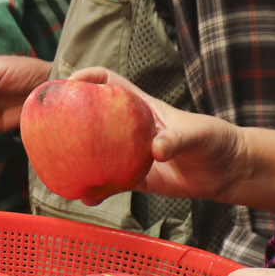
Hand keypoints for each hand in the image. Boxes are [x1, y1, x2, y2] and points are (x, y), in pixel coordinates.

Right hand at [64, 67, 250, 204]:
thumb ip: (176, 139)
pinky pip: (110, 182)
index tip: (68, 83)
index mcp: (141, 107)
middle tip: (47, 125)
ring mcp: (130, 154)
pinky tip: (86, 197)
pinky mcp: (137, 178)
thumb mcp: (197, 134)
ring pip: (96, 152)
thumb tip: (155, 151)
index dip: (87, 78)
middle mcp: (130, 129)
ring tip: (56, 165)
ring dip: (77, 157)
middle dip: (68, 117)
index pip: (108, 83)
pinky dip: (97, 190)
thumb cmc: (214, 140)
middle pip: (92, 117)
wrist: (227, 170)